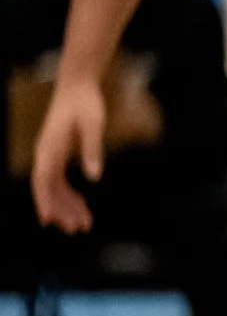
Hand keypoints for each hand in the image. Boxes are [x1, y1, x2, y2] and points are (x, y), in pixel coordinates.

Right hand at [30, 75, 105, 232]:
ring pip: (55, 187)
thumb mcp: (93, 125)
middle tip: (77, 229)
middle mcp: (46, 153)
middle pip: (47, 189)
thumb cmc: (85, 103)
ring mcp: (50, 154)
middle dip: (60, 210)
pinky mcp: (59, 153)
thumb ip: (92, 150)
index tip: (46, 220)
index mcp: (49, 148)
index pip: (43, 180)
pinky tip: (82, 205)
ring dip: (67, 206)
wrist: (78, 86)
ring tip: (84, 224)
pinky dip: (70, 194)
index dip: (44, 201)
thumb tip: (94, 176)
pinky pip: (60, 179)